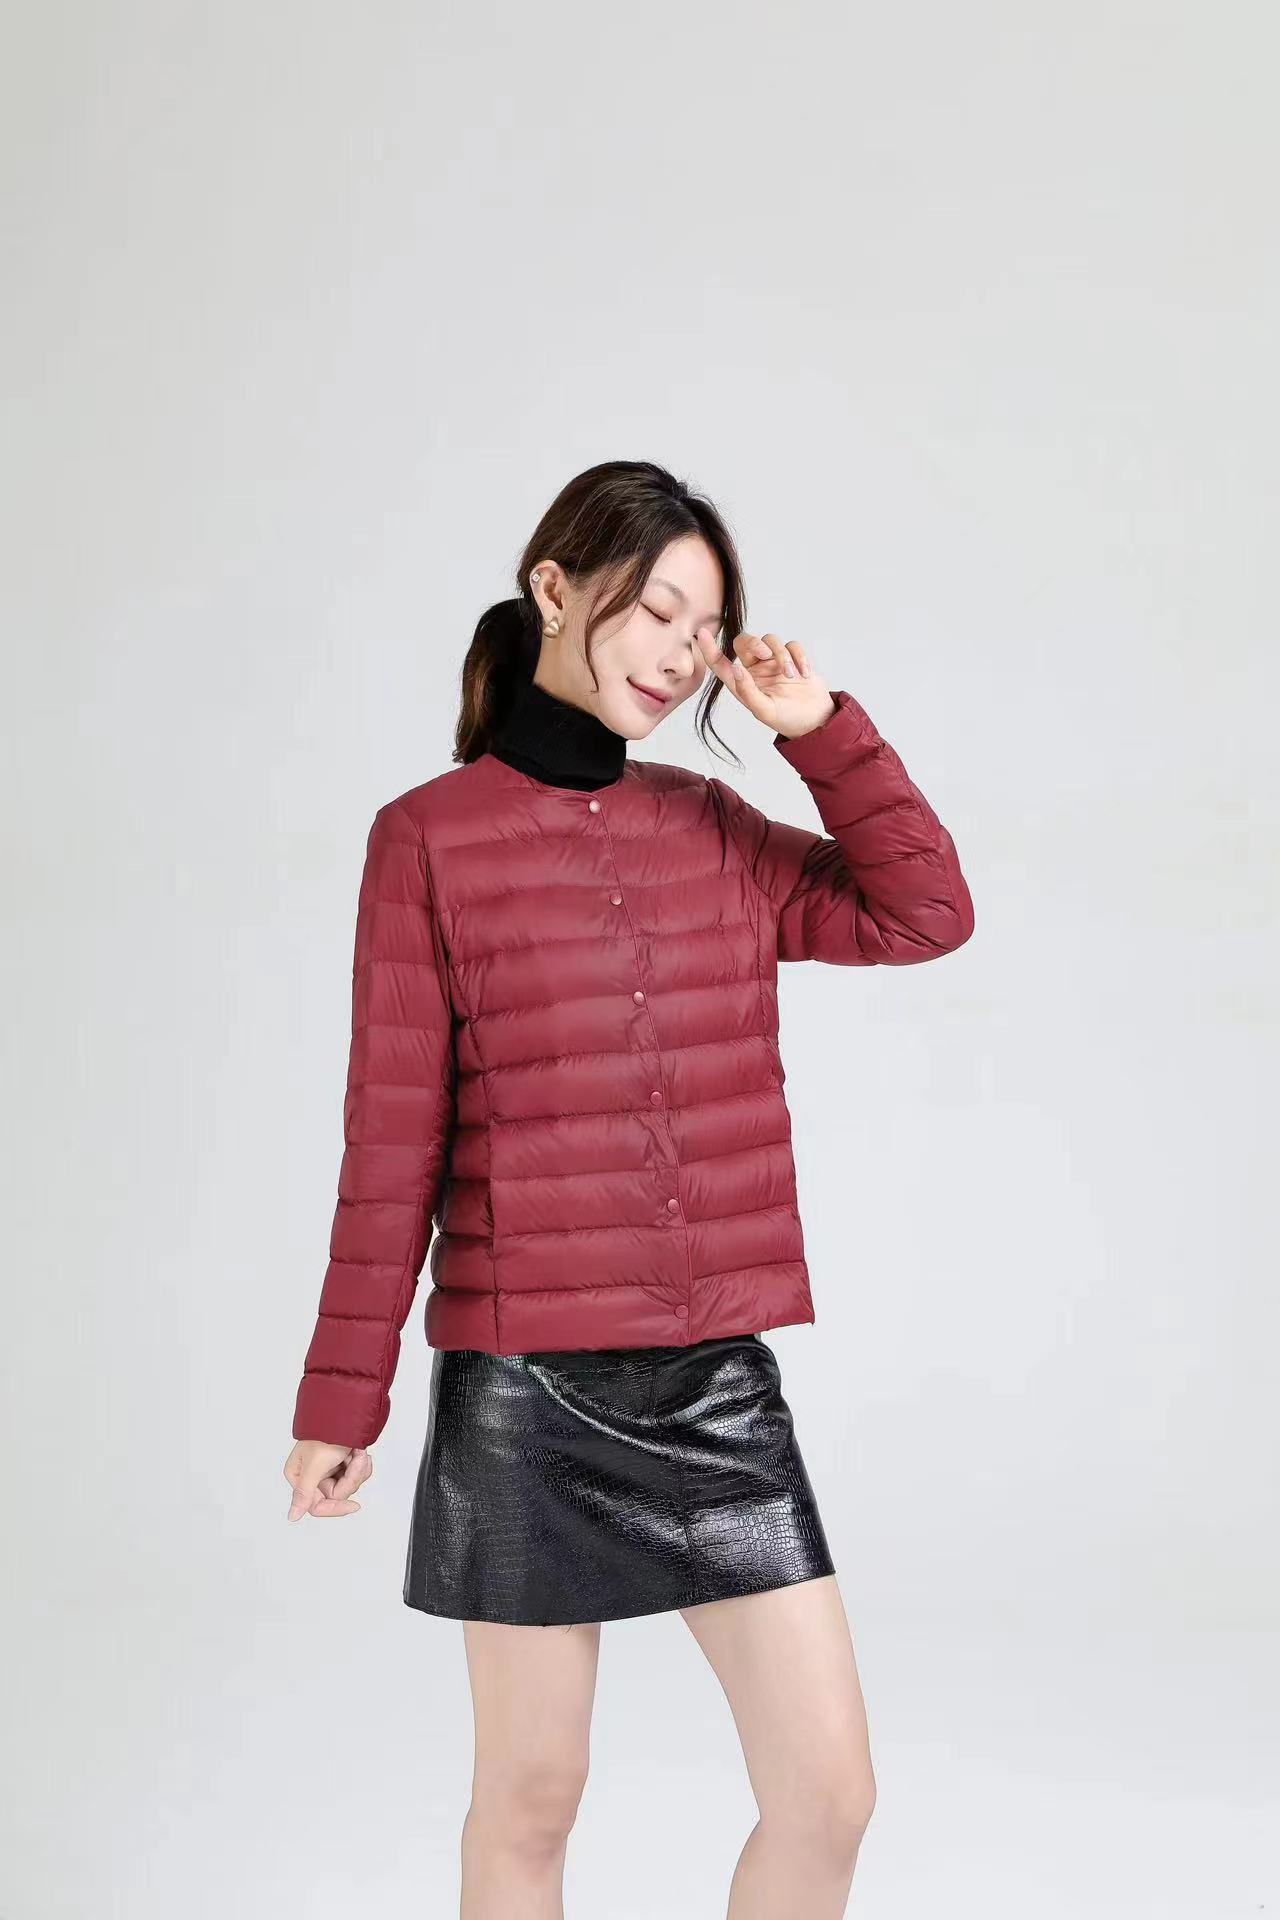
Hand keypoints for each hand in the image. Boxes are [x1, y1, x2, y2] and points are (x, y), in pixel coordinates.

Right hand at [283, 1438, 371, 1519]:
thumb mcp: (315, 1465)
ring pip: (348, 1485)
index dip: (336, 1507)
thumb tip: (291, 1516)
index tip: (355, 1505)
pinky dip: (361, 1464)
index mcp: (297, 1476)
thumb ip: (304, 1493)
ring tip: (358, 1452)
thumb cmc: (327, 1432)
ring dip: (357, 1468)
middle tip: (355, 1459)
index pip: (316, 1506)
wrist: (346, 1409)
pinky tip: (361, 1452)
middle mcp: (311, 1475)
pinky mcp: (342, 1464)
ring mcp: (328, 1470)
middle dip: (350, 1477)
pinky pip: (355, 1476)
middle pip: (336, 1495)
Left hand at [697, 631, 836, 739]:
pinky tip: (804, 674)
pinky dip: (799, 657)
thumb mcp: (764, 711)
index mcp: (742, 683)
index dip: (709, 648)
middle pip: (745, 642)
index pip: (720, 663)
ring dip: (782, 655)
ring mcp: (774, 662)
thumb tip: (735, 669)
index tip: (702, 633)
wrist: (816, 720)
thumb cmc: (787, 719)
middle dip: (754, 642)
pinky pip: (792, 645)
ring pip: (771, 640)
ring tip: (792, 676)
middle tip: (766, 654)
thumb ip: (748, 691)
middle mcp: (755, 669)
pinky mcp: (793, 657)